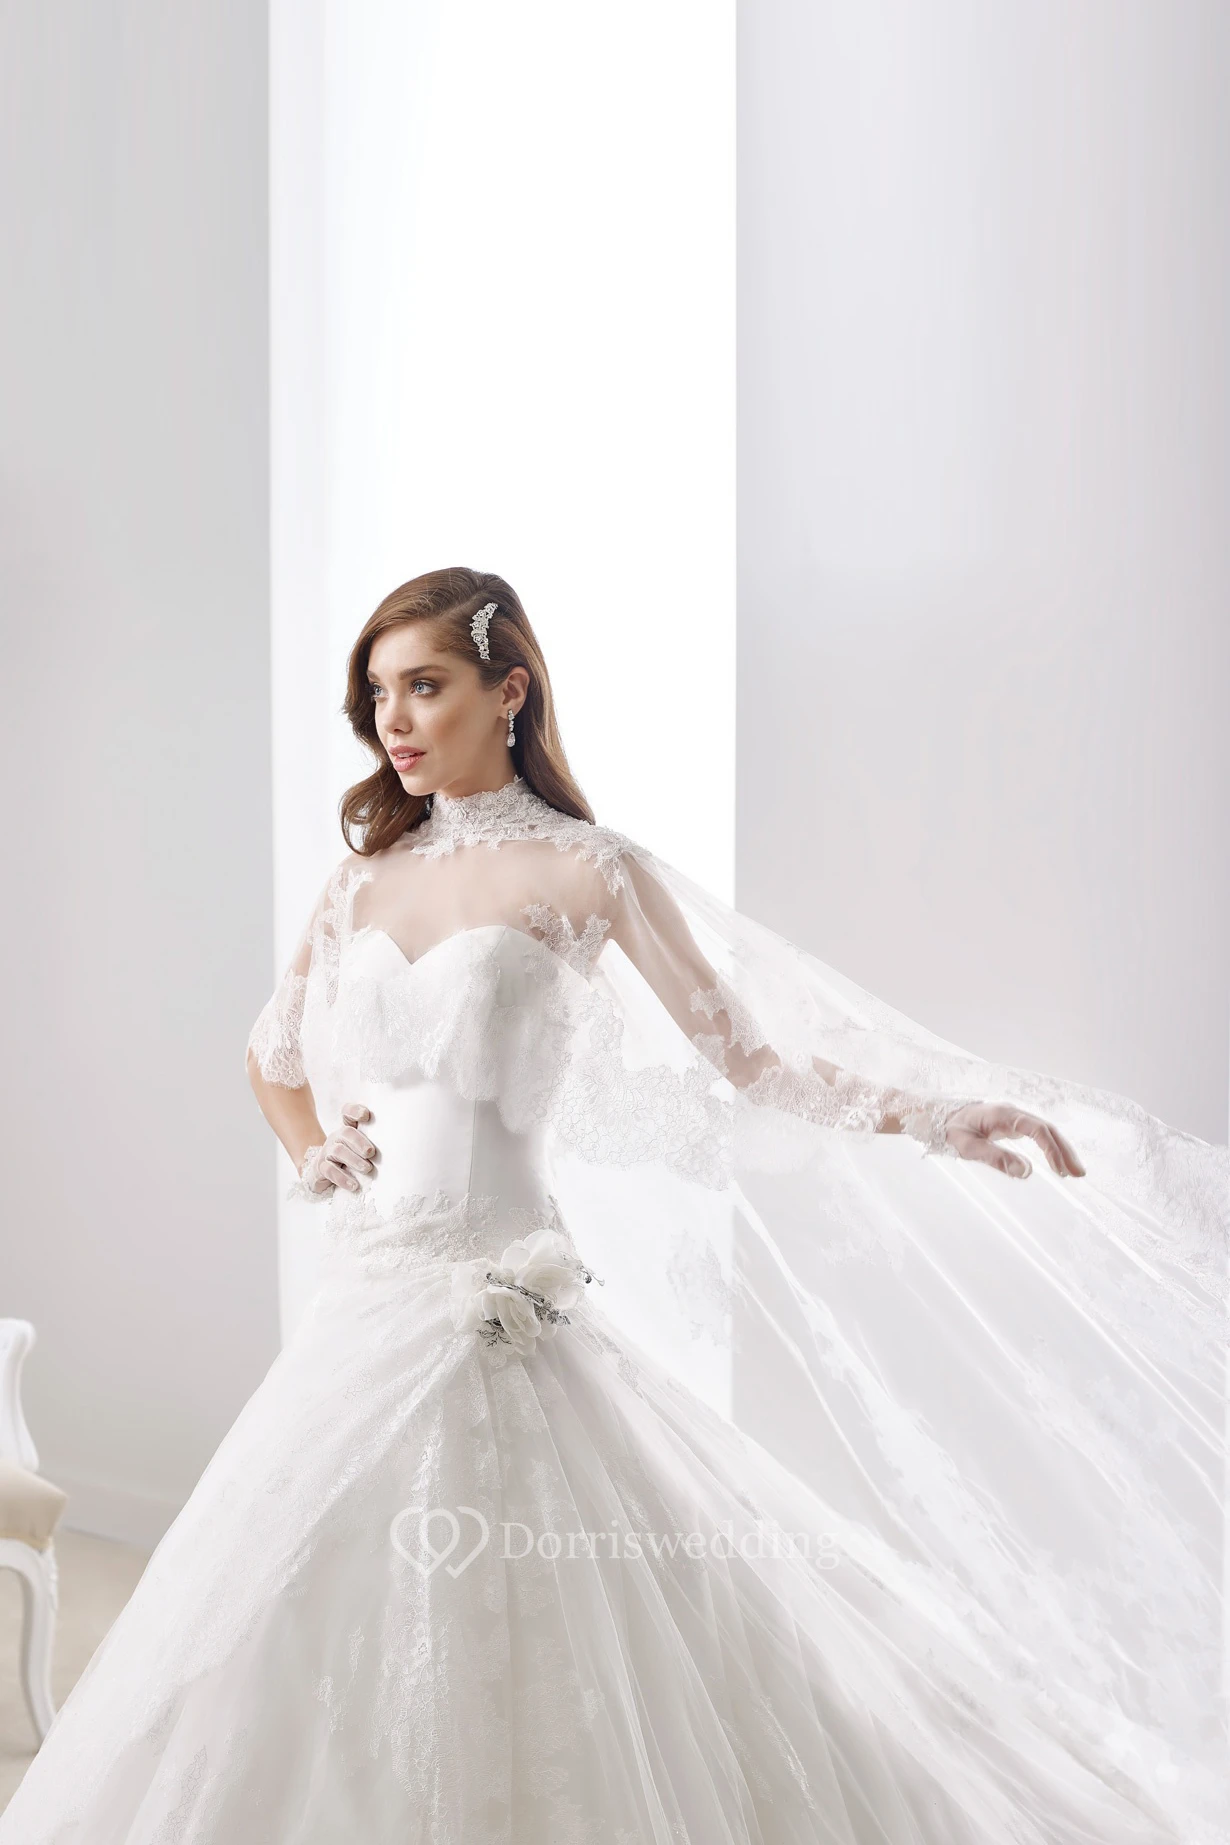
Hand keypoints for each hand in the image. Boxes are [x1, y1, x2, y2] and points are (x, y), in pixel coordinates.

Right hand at [299, 1103, 378, 1194]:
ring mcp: (327, 1152)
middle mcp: (336, 1138)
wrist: (322, 1174)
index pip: (347, 1113)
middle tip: (371, 1152)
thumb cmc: (350, 1159)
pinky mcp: (321, 1168)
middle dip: (359, 1141)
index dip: (354, 1111)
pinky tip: (354, 1185)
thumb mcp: (360, 1149)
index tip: (366, 1115)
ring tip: (367, 1169)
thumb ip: (374, 1144)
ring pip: (338, 1151)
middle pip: (346, 1133)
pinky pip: (329, 1170)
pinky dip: (342, 1178)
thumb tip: (399, 1147)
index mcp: (347, 1129)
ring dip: (354, 1160)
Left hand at [942, 1102, 1084, 1179]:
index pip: (1038, 1129)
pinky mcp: (1011, 1123)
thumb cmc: (950, 1130)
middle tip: (1079, 1174)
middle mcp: (1013, 1112)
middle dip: (1065, 1151)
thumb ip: (995, 1158)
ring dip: (1061, 1150)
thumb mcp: (967, 1147)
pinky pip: (1037, 1133)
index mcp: (1004, 1114)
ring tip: (1073, 1172)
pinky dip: (1050, 1147)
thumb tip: (1026, 1172)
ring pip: (1045, 1131)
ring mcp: (1013, 1117)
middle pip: (1047, 1129)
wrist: (938, 1116)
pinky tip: (1056, 1162)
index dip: (1052, 1150)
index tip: (1060, 1171)